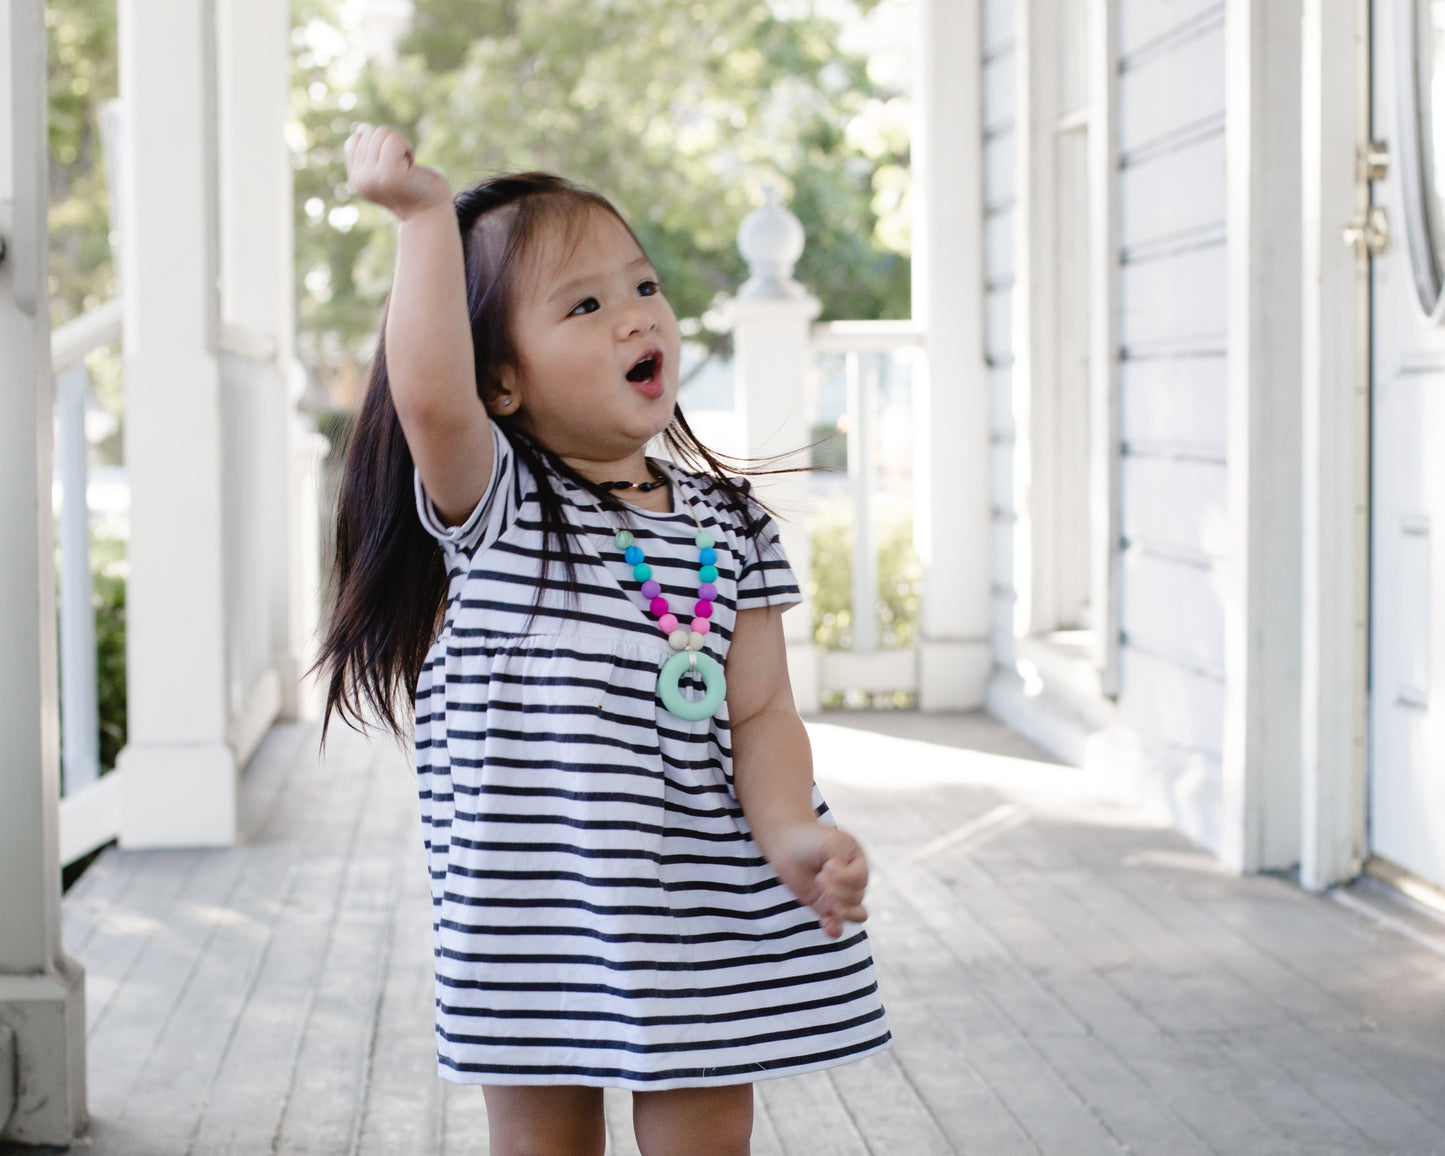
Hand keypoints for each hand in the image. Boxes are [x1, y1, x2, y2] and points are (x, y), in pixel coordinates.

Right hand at [345, 125, 451, 219]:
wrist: (430, 215)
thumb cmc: (414, 189)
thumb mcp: (385, 170)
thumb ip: (372, 155)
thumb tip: (363, 133)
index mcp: (356, 179)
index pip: (355, 140)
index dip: (378, 144)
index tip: (392, 163)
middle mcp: (360, 179)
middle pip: (370, 133)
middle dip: (391, 143)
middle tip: (403, 166)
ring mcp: (373, 177)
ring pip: (381, 133)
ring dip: (400, 144)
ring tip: (407, 166)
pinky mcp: (389, 175)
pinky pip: (394, 141)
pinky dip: (407, 146)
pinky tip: (412, 163)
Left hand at [768, 822, 868, 937]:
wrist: (787, 844)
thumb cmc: (811, 840)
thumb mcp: (832, 843)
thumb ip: (841, 862)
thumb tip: (840, 889)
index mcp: (858, 863)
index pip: (860, 879)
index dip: (844, 878)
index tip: (826, 867)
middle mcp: (853, 882)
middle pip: (857, 898)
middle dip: (838, 893)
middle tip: (819, 879)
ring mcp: (840, 897)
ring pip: (856, 914)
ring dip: (842, 913)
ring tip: (827, 905)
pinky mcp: (825, 908)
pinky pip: (837, 925)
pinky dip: (835, 928)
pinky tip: (827, 927)